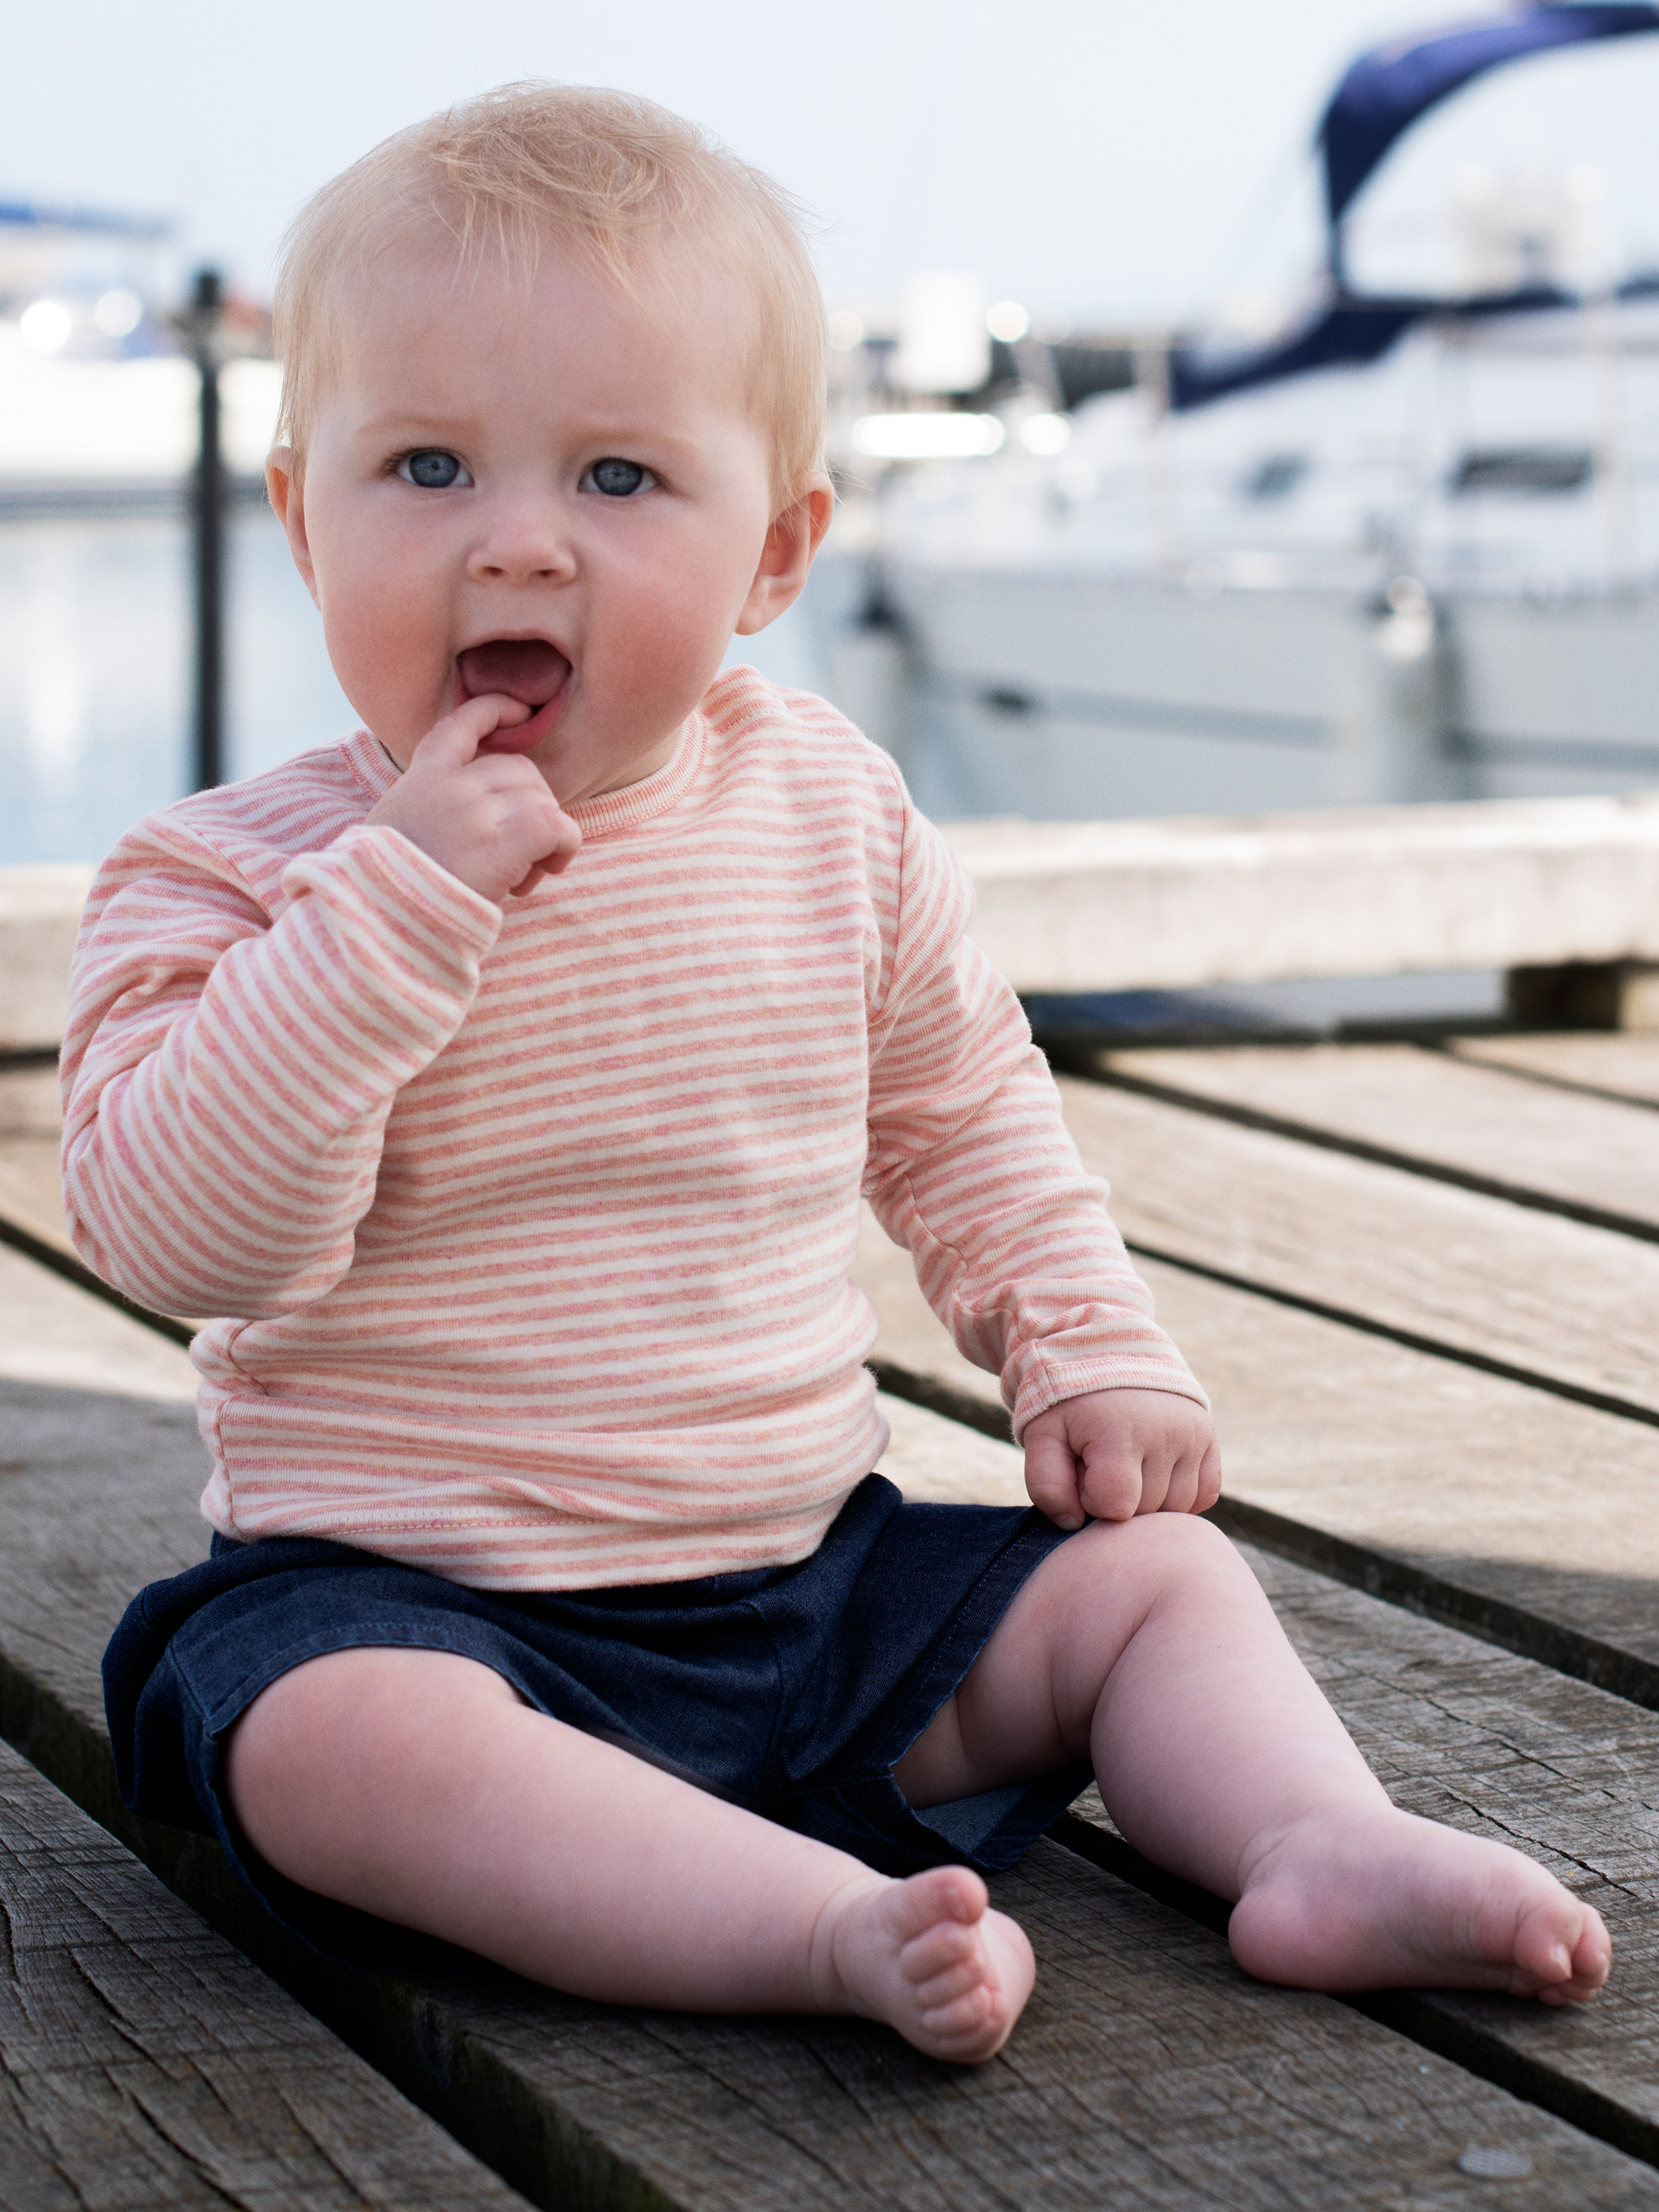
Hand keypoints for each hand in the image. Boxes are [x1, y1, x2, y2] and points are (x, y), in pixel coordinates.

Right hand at [364, 696, 581, 902]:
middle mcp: (450, 786)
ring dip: (547, 837)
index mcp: (421, 777)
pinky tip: (548, 869)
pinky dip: (564, 846)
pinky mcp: (498, 846)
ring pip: (541, 800)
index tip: (520, 712)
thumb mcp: (396, 827)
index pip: (462, 724)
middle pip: (521, 770)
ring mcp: (474, 812)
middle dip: (532, 806)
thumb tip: (480, 822)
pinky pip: (556, 827)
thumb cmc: (386, 887)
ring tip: (525, 877)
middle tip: (520, 855)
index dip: (496, 711)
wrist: (376, 917)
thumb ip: (432, 809)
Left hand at [1022, 1389, 1220, 1528]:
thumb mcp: (1042, 1435)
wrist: (1108, 1353)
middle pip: (1146, 1510)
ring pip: (1176, 1509)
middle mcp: (1167, 1434)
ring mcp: (1194, 1436)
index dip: (1091, 1498)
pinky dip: (1179, 1495)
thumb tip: (1073, 1524)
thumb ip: (1046, 1485)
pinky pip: (1204, 1496)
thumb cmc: (1068, 1402)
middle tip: (1101, 1462)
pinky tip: (1153, 1474)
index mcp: (1122, 1432)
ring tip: (1127, 1465)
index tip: (1082, 1470)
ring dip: (1148, 1500)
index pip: (1115, 1506)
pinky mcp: (1209, 1439)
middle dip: (1117, 1498)